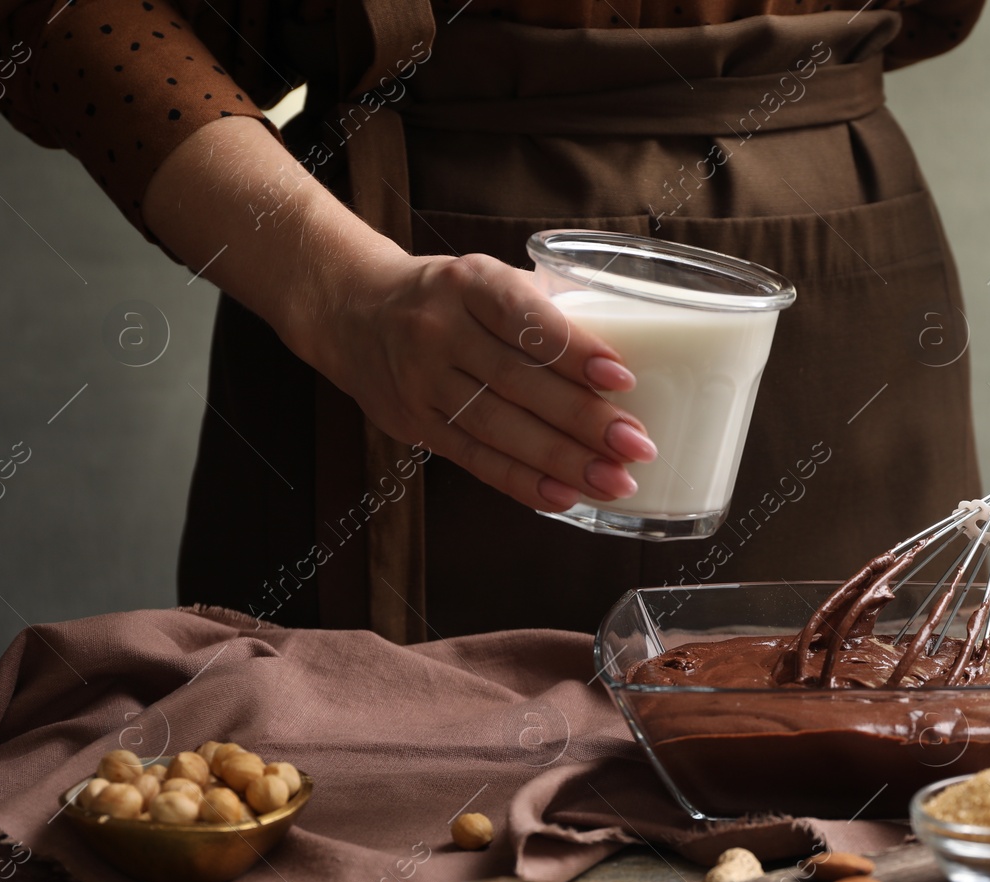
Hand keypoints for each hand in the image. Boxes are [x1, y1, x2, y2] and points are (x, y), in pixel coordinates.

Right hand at [142, 118, 655, 513]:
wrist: (351, 312)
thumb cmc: (447, 295)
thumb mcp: (486, 277)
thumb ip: (544, 304)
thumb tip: (631, 340)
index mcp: (468, 282)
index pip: (525, 318)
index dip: (574, 351)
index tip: (622, 379)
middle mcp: (438, 330)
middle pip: (518, 382)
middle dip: (583, 419)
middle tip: (637, 445)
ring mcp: (421, 381)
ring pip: (498, 427)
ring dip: (562, 461)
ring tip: (615, 482)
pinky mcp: (414, 424)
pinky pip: (474, 459)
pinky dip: (522, 482)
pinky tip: (565, 497)